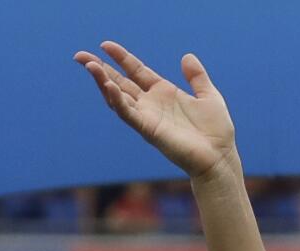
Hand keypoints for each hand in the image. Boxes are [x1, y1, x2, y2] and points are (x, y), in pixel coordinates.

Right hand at [74, 41, 236, 181]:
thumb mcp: (208, 95)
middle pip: (120, 83)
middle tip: (81, 56)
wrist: (219, 156)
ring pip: (118, 97)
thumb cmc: (216, 132)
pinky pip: (128, 113)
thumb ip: (196, 76)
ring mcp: (148, 118)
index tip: (105, 45)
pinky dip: (116, 100)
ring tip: (90, 66)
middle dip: (100, 70)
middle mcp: (151, 105)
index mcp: (163, 94)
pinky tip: (108, 86)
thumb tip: (186, 56)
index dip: (121, 58)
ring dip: (103, 82)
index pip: (136, 71)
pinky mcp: (149, 130)